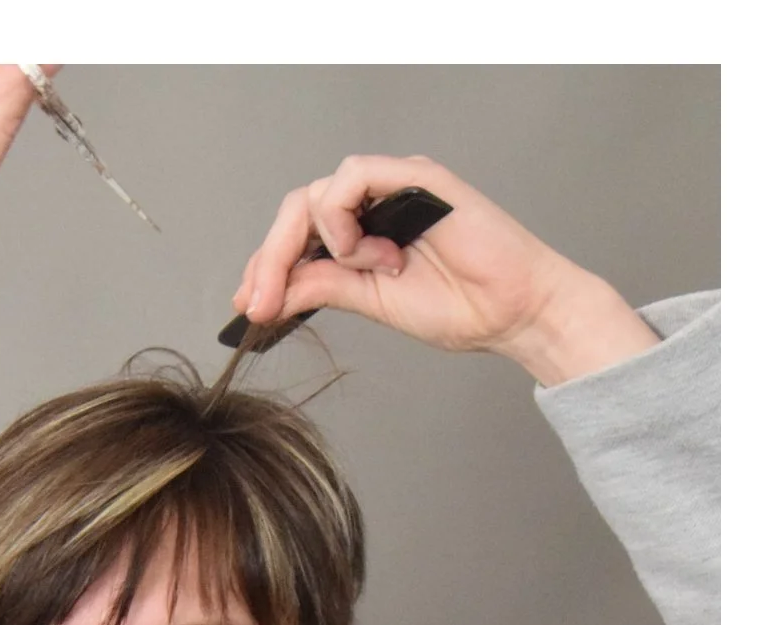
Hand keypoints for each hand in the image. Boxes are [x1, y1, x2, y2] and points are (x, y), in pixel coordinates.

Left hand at [232, 153, 656, 378]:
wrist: (512, 312)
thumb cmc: (461, 307)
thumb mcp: (371, 302)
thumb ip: (324, 288)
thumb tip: (271, 293)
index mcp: (363, 231)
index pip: (297, 235)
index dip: (265, 266)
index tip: (247, 306)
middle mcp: (374, 202)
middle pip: (297, 211)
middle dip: (268, 259)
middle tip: (257, 304)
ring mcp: (393, 185)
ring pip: (317, 194)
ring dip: (314, 243)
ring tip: (354, 275)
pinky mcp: (414, 175)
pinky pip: (353, 178)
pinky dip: (346, 220)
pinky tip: (368, 254)